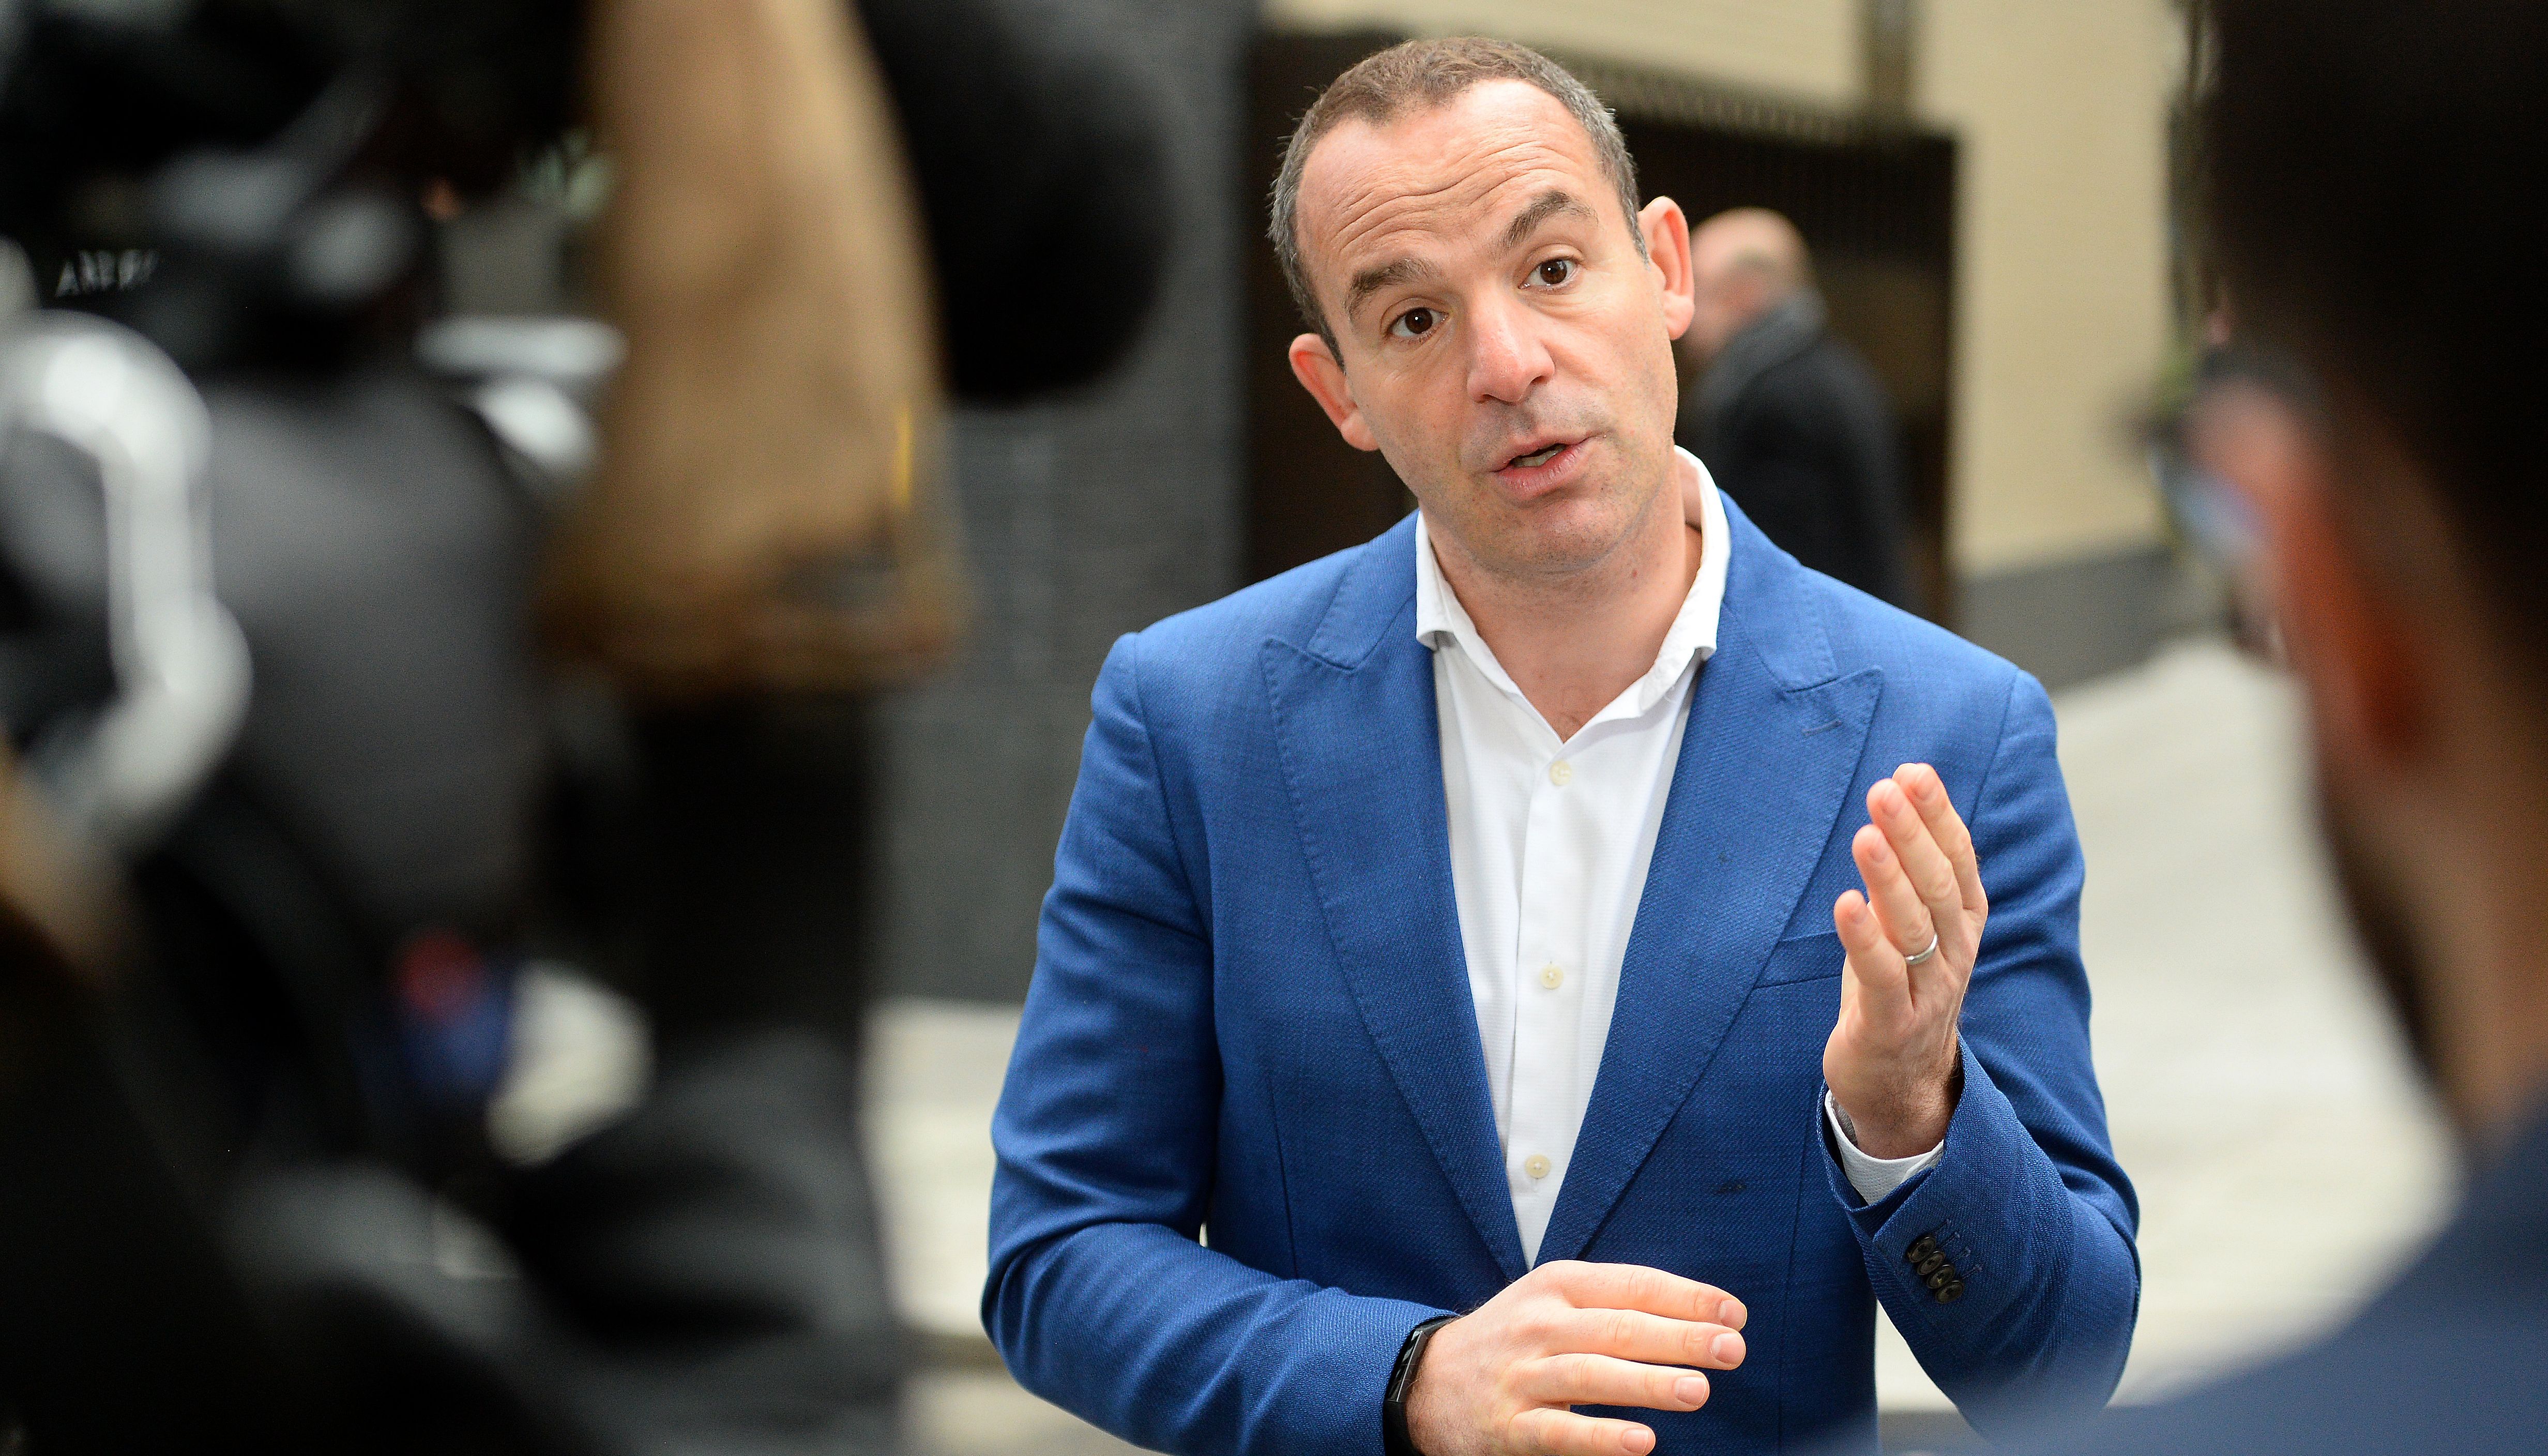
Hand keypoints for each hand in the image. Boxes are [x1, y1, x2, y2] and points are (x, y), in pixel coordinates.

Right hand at [1403, 1260, 1746, 1455]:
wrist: (1427, 1380)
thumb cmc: (1515, 1338)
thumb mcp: (1554, 1300)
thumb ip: (1616, 1303)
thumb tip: (1702, 1315)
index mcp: (1558, 1285)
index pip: (1632, 1284)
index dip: (1686, 1297)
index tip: (1734, 1314)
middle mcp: (1541, 1324)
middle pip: (1618, 1327)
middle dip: (1679, 1337)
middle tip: (1731, 1349)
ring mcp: (1523, 1375)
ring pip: (1591, 1375)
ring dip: (1647, 1383)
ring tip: (1698, 1391)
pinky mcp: (1509, 1425)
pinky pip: (1559, 1432)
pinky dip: (1600, 1438)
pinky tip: (1641, 1442)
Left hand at [1824, 763, 1986, 1158]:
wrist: (1900, 1081)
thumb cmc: (1897, 987)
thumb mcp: (1906, 923)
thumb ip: (1906, 867)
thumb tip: (1897, 790)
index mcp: (1963, 923)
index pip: (1958, 859)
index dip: (1937, 815)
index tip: (1912, 771)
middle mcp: (1955, 952)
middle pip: (1940, 885)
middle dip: (1914, 835)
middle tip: (1886, 789)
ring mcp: (1929, 991)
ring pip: (1915, 927)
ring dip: (1890, 878)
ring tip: (1867, 834)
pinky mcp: (1893, 1024)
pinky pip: (1883, 977)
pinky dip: (1864, 939)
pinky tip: (1845, 904)